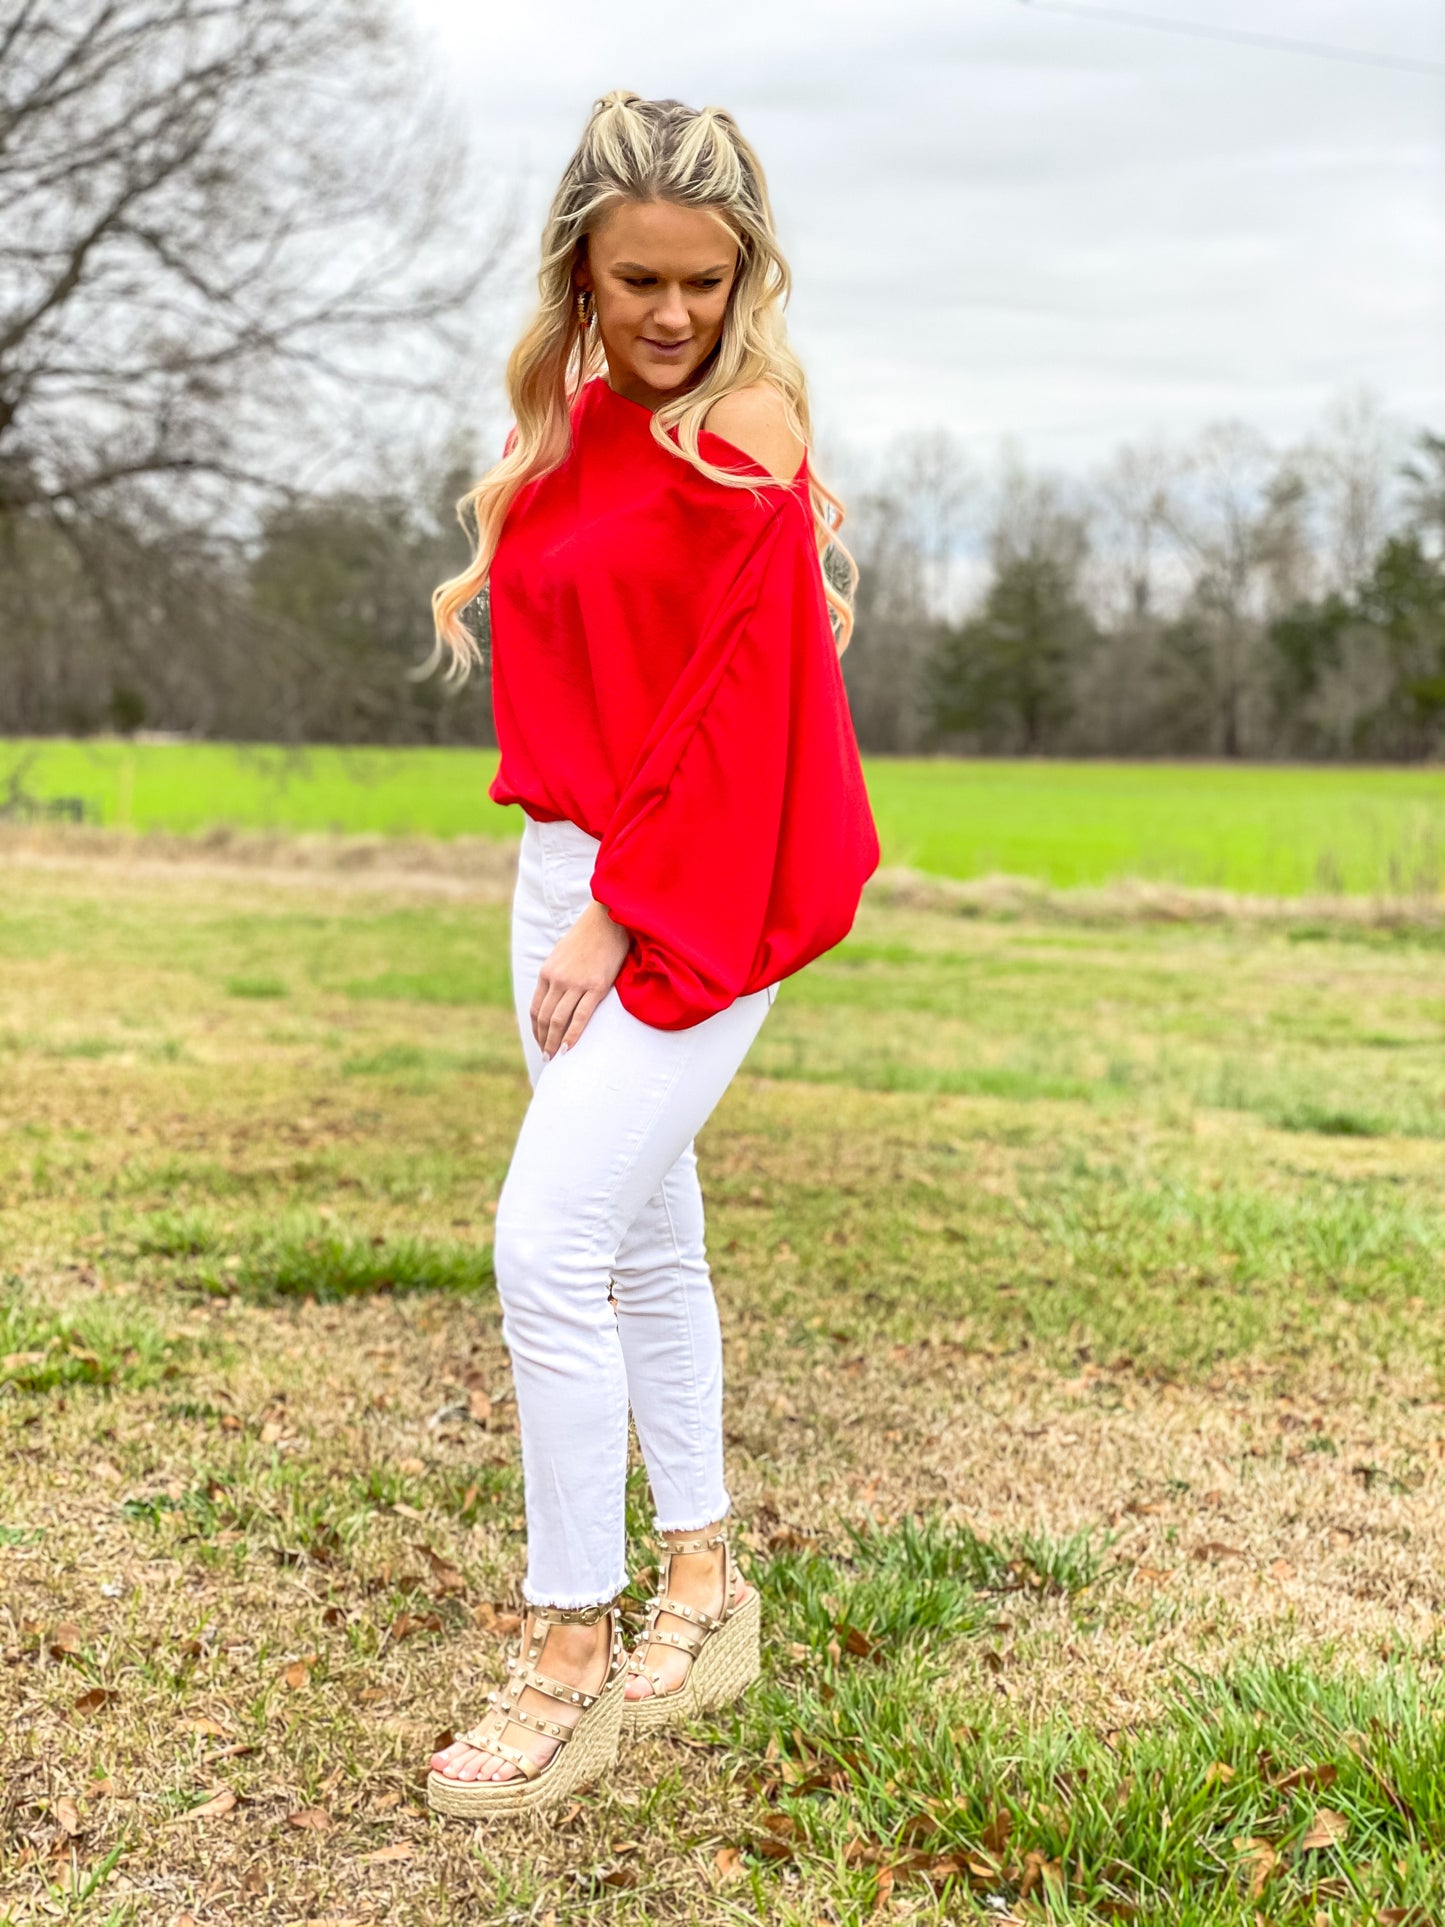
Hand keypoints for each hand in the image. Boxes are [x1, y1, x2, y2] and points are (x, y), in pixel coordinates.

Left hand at [531, 899, 630, 1058]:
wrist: (608, 919)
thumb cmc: (589, 936)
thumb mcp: (563, 953)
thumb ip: (557, 973)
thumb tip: (557, 993)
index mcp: (547, 972)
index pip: (536, 1008)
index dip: (536, 1029)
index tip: (540, 1042)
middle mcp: (557, 979)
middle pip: (544, 1018)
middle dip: (543, 1041)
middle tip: (547, 1059)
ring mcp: (576, 983)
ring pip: (558, 1020)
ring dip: (554, 1042)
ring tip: (555, 1058)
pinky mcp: (596, 986)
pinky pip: (580, 1016)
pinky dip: (572, 1035)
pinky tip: (569, 1048)